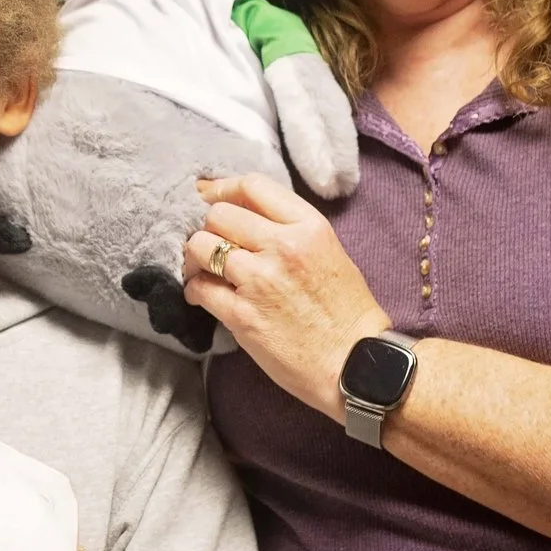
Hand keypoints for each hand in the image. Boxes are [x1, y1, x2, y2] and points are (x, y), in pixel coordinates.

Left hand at [182, 173, 389, 421]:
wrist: (356, 364)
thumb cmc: (347, 311)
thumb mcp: (328, 251)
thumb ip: (289, 229)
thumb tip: (244, 217)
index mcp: (308, 226)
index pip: (252, 186)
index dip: (222, 188)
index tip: (209, 197)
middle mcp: (282, 246)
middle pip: (218, 214)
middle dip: (207, 226)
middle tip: (209, 242)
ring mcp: (259, 280)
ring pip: (201, 246)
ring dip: (195, 256)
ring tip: (202, 268)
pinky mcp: (242, 315)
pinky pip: (200, 288)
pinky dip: (194, 289)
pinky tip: (201, 294)